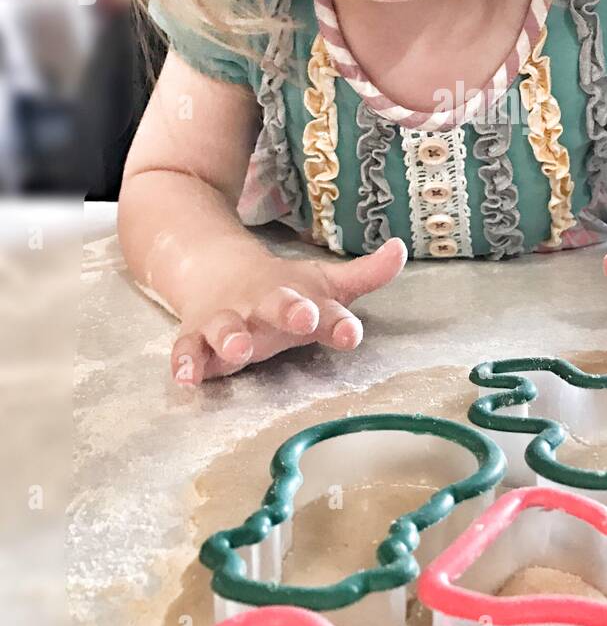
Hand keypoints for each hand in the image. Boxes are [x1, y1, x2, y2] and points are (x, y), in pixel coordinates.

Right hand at [171, 237, 407, 383]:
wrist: (218, 271)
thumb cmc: (286, 292)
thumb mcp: (326, 285)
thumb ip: (366, 275)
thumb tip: (402, 248)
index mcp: (301, 298)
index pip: (327, 310)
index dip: (339, 323)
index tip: (350, 334)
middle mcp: (264, 307)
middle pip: (277, 306)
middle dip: (290, 311)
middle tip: (302, 318)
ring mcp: (229, 321)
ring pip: (227, 328)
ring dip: (233, 337)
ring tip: (239, 349)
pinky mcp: (198, 336)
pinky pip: (188, 349)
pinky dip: (185, 362)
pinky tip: (186, 377)